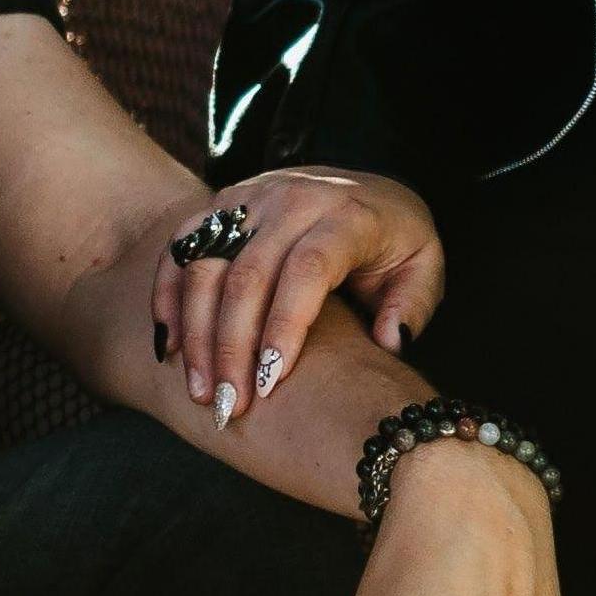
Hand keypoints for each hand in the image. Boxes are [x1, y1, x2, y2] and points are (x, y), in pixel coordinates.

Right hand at [154, 166, 442, 425]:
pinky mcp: (222, 204)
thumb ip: (413, 305)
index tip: (271, 381)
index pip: (307, 269)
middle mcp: (293, 198)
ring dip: (196, 331)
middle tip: (229, 405)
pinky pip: (182, 247)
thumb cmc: (399, 245)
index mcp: (347, 215)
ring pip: (207, 263)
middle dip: (233, 346)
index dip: (284, 326)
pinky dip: (168, 295)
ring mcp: (252, 197)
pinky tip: (170, 348)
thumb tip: (390, 341)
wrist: (372, 190)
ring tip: (201, 390)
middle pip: (248, 273)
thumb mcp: (426, 269)